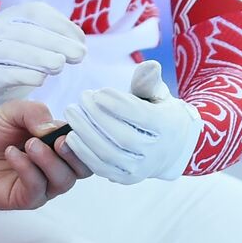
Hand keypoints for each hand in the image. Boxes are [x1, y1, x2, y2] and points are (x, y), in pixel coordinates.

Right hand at [0, 3, 87, 121]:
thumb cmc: (17, 60)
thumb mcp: (34, 42)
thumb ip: (55, 38)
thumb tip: (79, 43)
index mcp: (10, 16)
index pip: (35, 12)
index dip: (61, 24)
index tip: (81, 40)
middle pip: (26, 32)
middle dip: (56, 42)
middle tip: (79, 55)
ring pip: (12, 51)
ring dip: (40, 58)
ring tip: (60, 65)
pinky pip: (3, 74)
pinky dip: (24, 75)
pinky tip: (41, 80)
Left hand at [0, 99, 92, 210]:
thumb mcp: (12, 111)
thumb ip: (34, 112)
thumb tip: (54, 128)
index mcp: (57, 144)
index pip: (86, 147)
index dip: (85, 139)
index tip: (72, 129)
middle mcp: (55, 166)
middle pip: (83, 168)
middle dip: (76, 154)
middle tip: (57, 140)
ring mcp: (42, 185)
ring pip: (63, 180)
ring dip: (49, 160)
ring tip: (29, 144)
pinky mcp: (25, 198)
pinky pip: (37, 188)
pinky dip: (27, 169)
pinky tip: (12, 154)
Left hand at [62, 60, 202, 184]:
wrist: (170, 148)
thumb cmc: (158, 113)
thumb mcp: (158, 94)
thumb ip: (149, 80)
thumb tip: (149, 64)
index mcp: (167, 127)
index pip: (139, 115)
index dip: (116, 103)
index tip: (98, 92)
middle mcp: (155, 151)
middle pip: (122, 136)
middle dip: (97, 115)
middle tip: (81, 98)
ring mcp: (140, 168)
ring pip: (108, 154)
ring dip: (85, 133)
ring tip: (71, 113)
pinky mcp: (125, 178)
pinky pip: (101, 168)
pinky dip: (83, 153)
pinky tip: (71, 136)